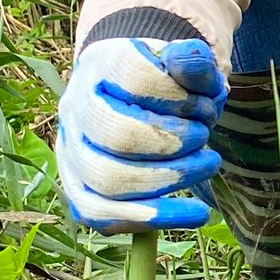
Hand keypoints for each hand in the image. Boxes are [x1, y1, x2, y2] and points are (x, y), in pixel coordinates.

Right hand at [56, 37, 226, 232]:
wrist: (129, 98)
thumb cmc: (164, 82)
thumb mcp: (183, 63)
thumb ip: (192, 61)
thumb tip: (192, 60)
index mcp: (100, 66)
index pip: (138, 78)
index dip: (182, 96)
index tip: (207, 102)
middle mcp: (75, 108)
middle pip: (119, 136)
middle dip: (177, 142)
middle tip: (206, 136)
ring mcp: (70, 151)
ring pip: (109, 179)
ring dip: (172, 178)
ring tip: (209, 164)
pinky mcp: (77, 189)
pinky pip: (101, 215)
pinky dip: (154, 219)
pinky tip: (197, 213)